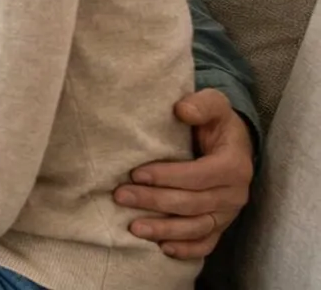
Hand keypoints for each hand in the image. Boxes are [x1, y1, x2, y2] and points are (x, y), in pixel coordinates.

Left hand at [117, 88, 254, 259]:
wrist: (230, 143)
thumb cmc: (215, 122)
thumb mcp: (213, 105)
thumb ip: (201, 104)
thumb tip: (182, 110)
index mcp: (234, 165)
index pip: (199, 176)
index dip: (168, 176)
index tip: (136, 173)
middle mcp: (234, 194)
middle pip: (192, 203)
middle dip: (154, 201)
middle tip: (120, 196)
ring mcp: (228, 213)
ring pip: (197, 227)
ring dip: (165, 230)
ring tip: (133, 228)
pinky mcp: (220, 225)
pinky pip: (206, 243)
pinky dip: (187, 249)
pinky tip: (162, 248)